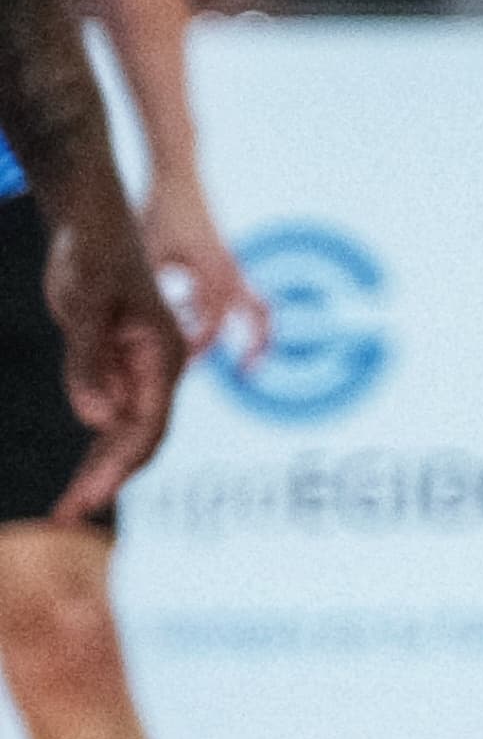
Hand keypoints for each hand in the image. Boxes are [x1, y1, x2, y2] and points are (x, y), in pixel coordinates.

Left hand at [41, 191, 184, 520]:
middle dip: (105, 481)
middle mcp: (155, 371)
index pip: (148, 425)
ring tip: (64, 512)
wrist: (90, 222)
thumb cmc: (95, 254)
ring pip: (122, 437)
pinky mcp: (113, 369)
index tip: (90, 498)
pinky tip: (75, 480)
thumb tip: (96, 420)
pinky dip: (93, 451)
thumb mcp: (87, 307)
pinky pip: (108, 421)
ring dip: (97, 474)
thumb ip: (89, 363)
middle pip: (138, 441)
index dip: (120, 466)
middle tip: (67, 516)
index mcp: (163, 356)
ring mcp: (135, 372)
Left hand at [138, 168, 269, 372]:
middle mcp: (230, 270)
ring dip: (247, 329)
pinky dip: (226, 310)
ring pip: (254, 304)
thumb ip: (157, 292)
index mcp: (213, 272)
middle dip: (257, 345)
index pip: (210, 326)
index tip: (174, 361)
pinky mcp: (225, 258)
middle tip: (249, 372)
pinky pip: (238, 292)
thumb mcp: (150, 254)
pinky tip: (194, 315)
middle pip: (259, 315)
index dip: (193, 348)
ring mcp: (232, 263)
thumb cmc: (159, 212)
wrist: (176, 176)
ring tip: (242, 356)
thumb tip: (147, 328)